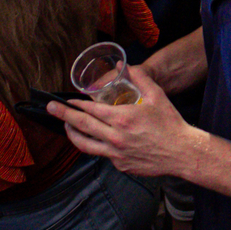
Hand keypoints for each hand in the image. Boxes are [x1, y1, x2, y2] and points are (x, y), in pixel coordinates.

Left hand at [48, 65, 194, 181]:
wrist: (180, 152)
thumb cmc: (169, 123)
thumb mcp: (156, 96)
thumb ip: (139, 78)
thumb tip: (124, 64)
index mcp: (122, 119)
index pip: (91, 111)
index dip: (76, 105)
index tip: (67, 100)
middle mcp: (115, 138)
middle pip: (81, 126)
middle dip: (63, 116)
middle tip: (50, 108)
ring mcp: (115, 154)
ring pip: (85, 145)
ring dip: (72, 134)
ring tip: (65, 127)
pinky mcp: (119, 165)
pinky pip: (102, 154)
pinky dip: (95, 145)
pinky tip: (96, 139)